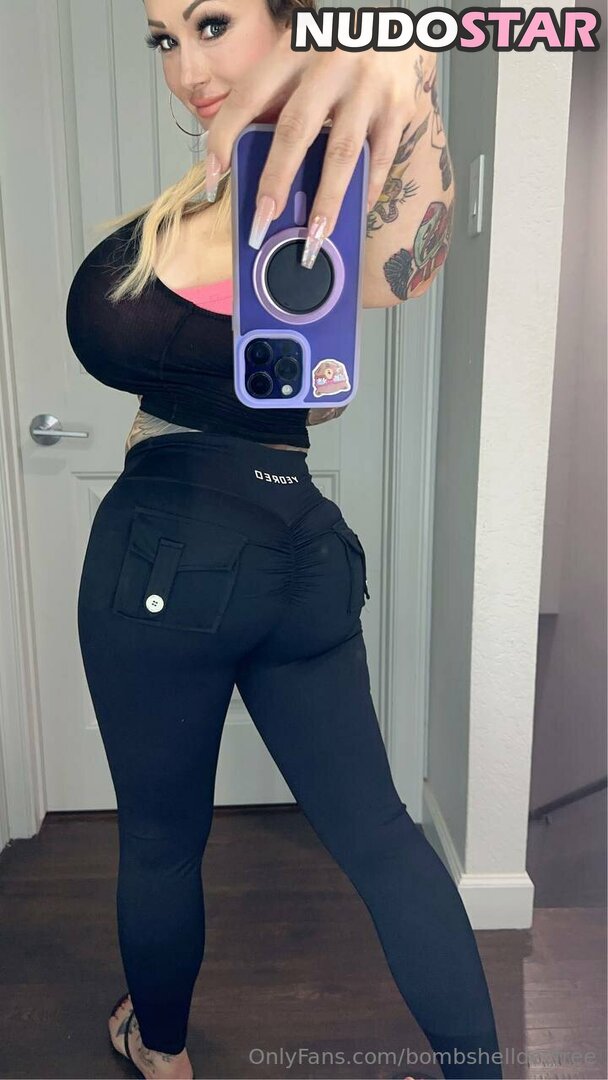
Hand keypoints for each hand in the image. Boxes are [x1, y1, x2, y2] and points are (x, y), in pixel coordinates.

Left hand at [204, 31, 435, 268]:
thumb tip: (242, 163)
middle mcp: (330, 63)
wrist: (395, 31)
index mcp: (293, 50)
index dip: (225, 137)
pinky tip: (354, 213)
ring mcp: (368, 86)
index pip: (249, 96)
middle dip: (276, 178)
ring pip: (342, 153)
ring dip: (326, 200)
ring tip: (314, 237)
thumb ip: (273, 102)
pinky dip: (366, 190)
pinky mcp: (399, 107)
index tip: (213, 177)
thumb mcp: (296, 63)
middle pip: (296, 128)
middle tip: (263, 219)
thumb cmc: (333, 58)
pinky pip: (380, 158)